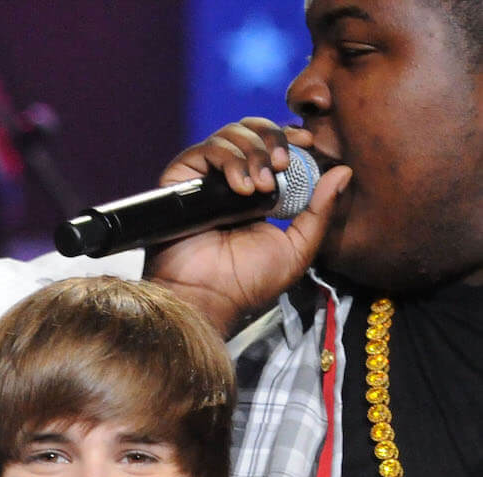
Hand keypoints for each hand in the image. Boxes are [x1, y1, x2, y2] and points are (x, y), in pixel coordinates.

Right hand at [145, 117, 350, 336]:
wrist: (207, 298)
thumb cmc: (248, 283)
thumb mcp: (298, 248)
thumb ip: (321, 212)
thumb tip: (344, 171)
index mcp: (256, 192)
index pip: (271, 144)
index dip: (289, 136)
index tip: (306, 143)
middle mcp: (228, 180)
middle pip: (252, 129)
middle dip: (274, 139)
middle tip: (282, 165)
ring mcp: (204, 179)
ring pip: (231, 134)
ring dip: (254, 153)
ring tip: (260, 188)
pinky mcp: (181, 181)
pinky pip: (207, 149)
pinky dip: (230, 161)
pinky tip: (241, 189)